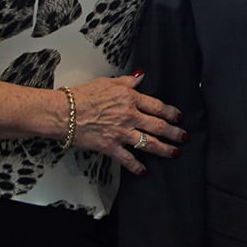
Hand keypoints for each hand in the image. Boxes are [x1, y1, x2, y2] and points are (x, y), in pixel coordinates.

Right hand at [67, 73, 183, 174]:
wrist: (64, 113)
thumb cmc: (82, 96)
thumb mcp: (108, 82)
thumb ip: (127, 81)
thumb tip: (141, 76)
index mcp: (130, 99)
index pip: (157, 106)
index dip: (171, 112)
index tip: (178, 117)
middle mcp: (129, 116)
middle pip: (158, 126)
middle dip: (174, 132)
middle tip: (183, 136)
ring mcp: (121, 133)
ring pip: (149, 143)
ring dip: (164, 149)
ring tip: (174, 153)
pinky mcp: (110, 146)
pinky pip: (127, 159)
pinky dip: (136, 166)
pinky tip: (143, 170)